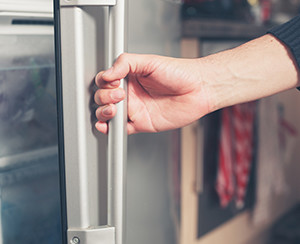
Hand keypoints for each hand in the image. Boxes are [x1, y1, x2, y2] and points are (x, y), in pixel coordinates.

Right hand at [94, 53, 211, 133]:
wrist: (198, 90)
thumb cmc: (179, 73)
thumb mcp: (149, 60)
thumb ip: (125, 63)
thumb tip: (107, 73)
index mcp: (129, 77)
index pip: (105, 81)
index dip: (104, 83)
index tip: (112, 81)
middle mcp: (130, 93)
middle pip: (103, 98)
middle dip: (104, 98)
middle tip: (120, 95)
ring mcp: (134, 109)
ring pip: (108, 114)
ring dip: (103, 113)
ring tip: (113, 109)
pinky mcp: (141, 123)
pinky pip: (121, 129)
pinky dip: (110, 130)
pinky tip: (107, 126)